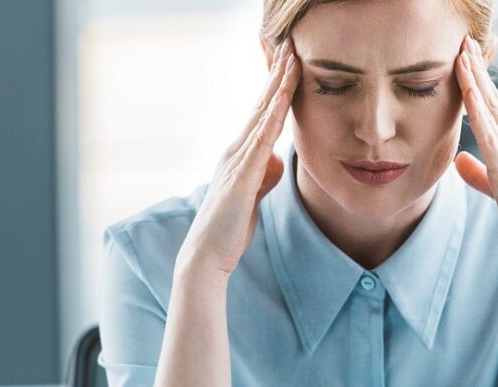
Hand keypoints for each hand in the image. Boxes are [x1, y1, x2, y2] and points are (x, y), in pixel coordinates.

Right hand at [176, 38, 299, 277]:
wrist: (206, 255)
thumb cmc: (229, 228)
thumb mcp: (253, 195)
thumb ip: (263, 175)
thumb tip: (275, 160)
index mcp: (240, 155)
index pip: (262, 113)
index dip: (276, 86)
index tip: (289, 62)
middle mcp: (235, 150)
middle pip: (261, 104)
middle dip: (276, 74)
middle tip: (289, 44)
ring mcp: (237, 161)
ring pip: (262, 115)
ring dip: (277, 86)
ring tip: (291, 58)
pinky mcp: (241, 176)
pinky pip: (261, 140)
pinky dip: (273, 116)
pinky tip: (283, 98)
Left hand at [452, 35, 497, 276]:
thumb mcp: (496, 192)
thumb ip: (478, 174)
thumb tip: (458, 158)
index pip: (491, 108)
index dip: (477, 81)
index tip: (463, 55)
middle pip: (492, 100)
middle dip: (476, 70)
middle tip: (463, 39)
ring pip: (491, 112)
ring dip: (476, 82)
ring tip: (462, 54)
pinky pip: (490, 139)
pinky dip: (479, 114)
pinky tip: (469, 94)